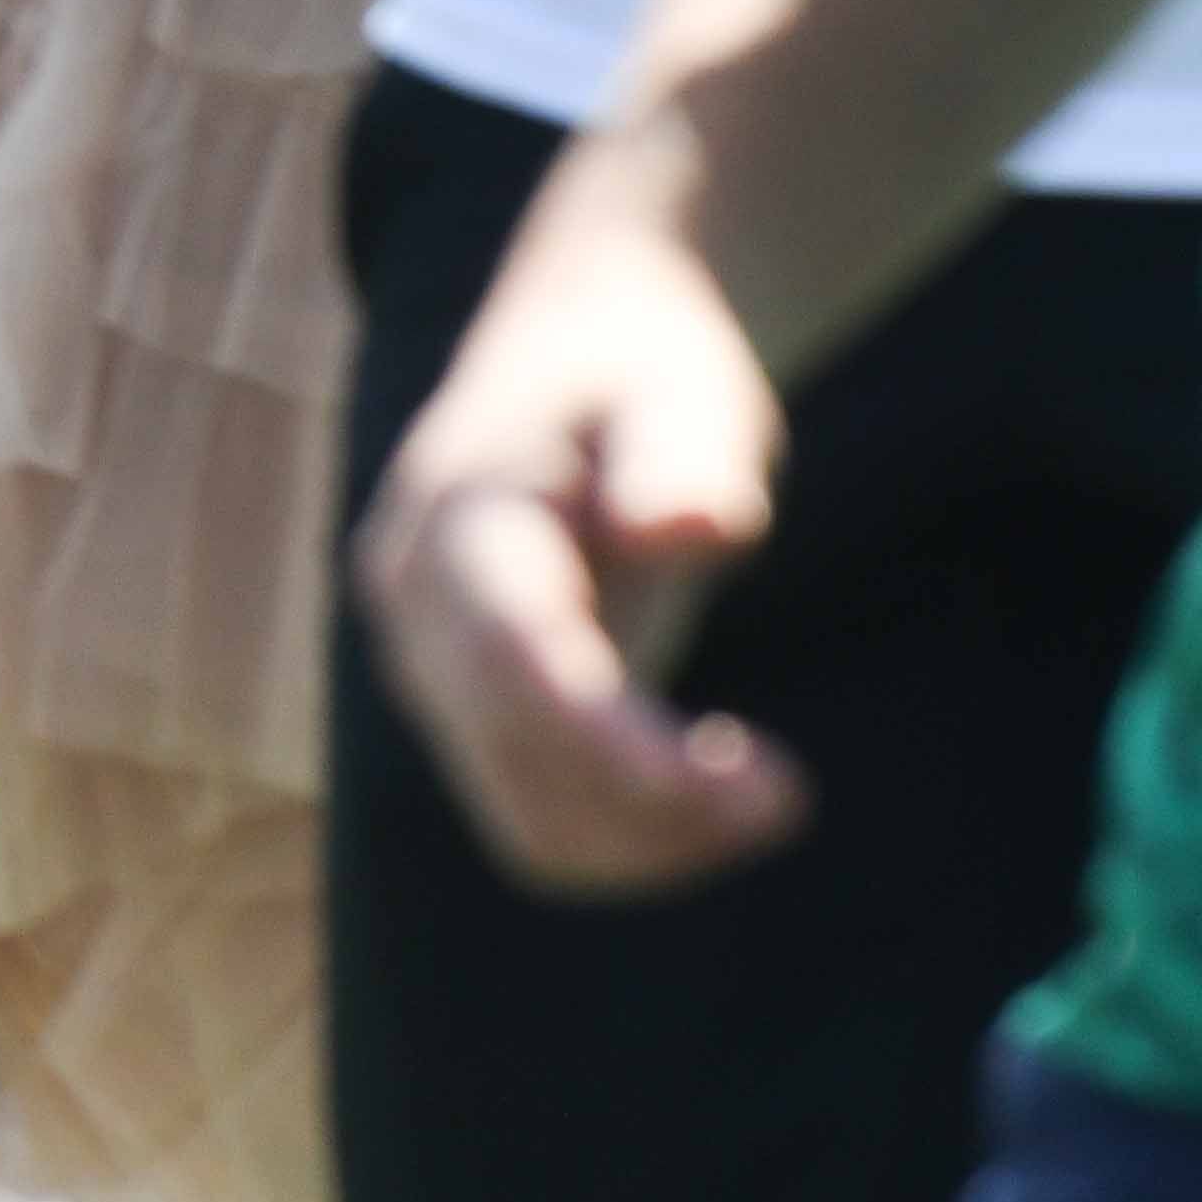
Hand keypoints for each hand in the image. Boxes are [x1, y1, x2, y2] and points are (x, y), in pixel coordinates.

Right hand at [355, 200, 807, 895]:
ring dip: (655, 839)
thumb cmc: (643, 376)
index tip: (761, 792)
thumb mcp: (682, 393)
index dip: (617, 745)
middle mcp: (414, 607)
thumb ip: (682, 456)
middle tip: (787, 795)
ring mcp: (429, 669)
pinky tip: (713, 788)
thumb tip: (678, 528)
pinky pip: (538, 824)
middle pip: (518, 755)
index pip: (513, 660)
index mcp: (454, 519)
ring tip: (765, 790)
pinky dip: (636, 840)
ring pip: (526, 817)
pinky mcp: (469, 717)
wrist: (572, 361)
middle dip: (659, 806)